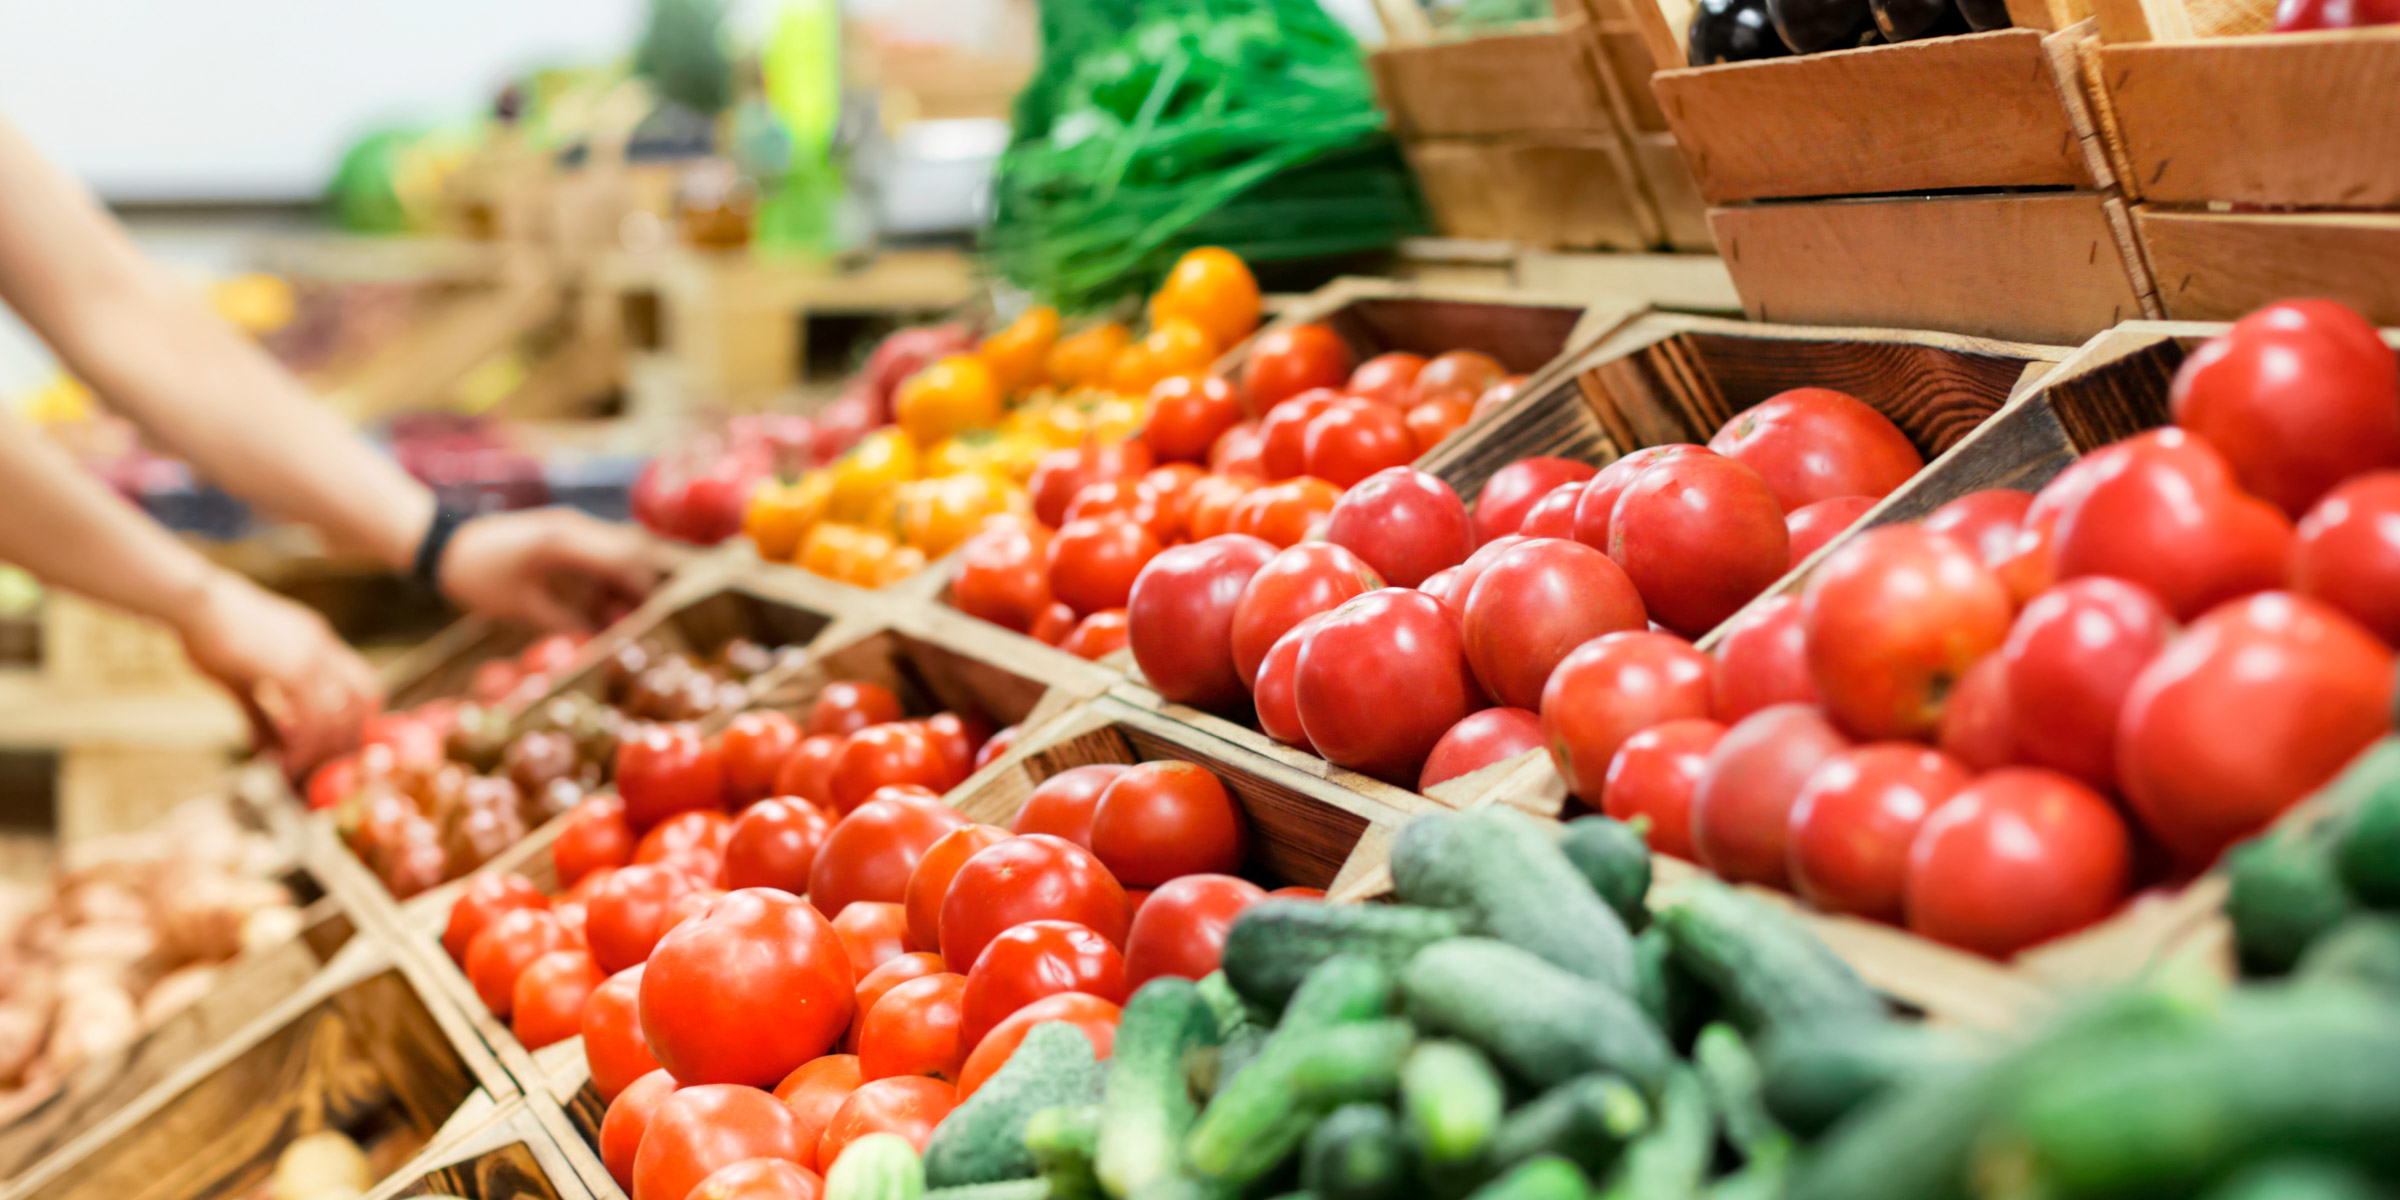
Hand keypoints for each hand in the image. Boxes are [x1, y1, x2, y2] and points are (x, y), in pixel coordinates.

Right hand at [173, 571, 378, 778]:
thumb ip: (259, 714)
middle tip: (324, 765)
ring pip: (341, 715)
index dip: (356, 719)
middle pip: (365, 699)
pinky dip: (302, 746)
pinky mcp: (294, 668)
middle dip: (349, 737)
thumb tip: (264, 748)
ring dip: (322, 750)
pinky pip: (313, 718)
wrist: (192, 600)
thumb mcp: (240, 679)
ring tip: (298, 770)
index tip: (336, 747)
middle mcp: (323, 646)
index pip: (361, 683)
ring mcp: (314, 655)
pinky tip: (282, 760)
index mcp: (317, 642)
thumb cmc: (208, 633)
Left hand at [440, 509, 674, 632]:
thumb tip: (599, 643)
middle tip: (641, 624)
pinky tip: (602, 611)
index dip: (643, 589)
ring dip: (625, 586)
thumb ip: (563, 621)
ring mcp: (571, 528)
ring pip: (619, 553)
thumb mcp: (520, 605)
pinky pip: (599, 556)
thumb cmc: (477, 574)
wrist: (443, 543)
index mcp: (565, 539)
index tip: (651, 621)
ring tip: (620, 623)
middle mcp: (576, 527)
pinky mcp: (564, 536)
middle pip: (631, 550)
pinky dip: (608, 582)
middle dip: (642, 587)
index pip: (624, 558)